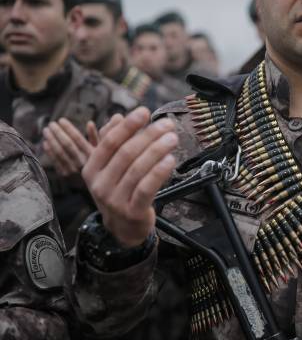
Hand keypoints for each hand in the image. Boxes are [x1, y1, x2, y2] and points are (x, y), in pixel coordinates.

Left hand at [42, 119, 98, 175]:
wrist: (96, 186)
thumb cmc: (98, 164)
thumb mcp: (100, 150)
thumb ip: (95, 137)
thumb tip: (90, 123)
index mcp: (92, 154)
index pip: (78, 138)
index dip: (68, 128)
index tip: (61, 120)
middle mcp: (83, 162)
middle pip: (67, 144)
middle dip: (58, 132)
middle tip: (51, 123)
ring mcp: (73, 169)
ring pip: (59, 152)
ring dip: (51, 140)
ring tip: (46, 131)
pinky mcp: (65, 175)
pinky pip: (55, 161)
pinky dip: (49, 151)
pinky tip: (46, 143)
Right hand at [82, 107, 177, 247]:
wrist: (123, 227)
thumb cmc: (120, 190)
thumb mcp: (111, 169)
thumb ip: (114, 143)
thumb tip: (119, 116)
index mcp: (91, 169)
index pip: (110, 142)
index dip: (128, 125)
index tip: (144, 111)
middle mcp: (99, 184)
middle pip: (126, 153)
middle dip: (149, 135)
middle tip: (167, 124)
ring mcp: (114, 199)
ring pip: (138, 169)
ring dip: (157, 150)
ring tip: (172, 139)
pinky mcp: (132, 211)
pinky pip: (146, 188)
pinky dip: (159, 172)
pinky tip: (170, 160)